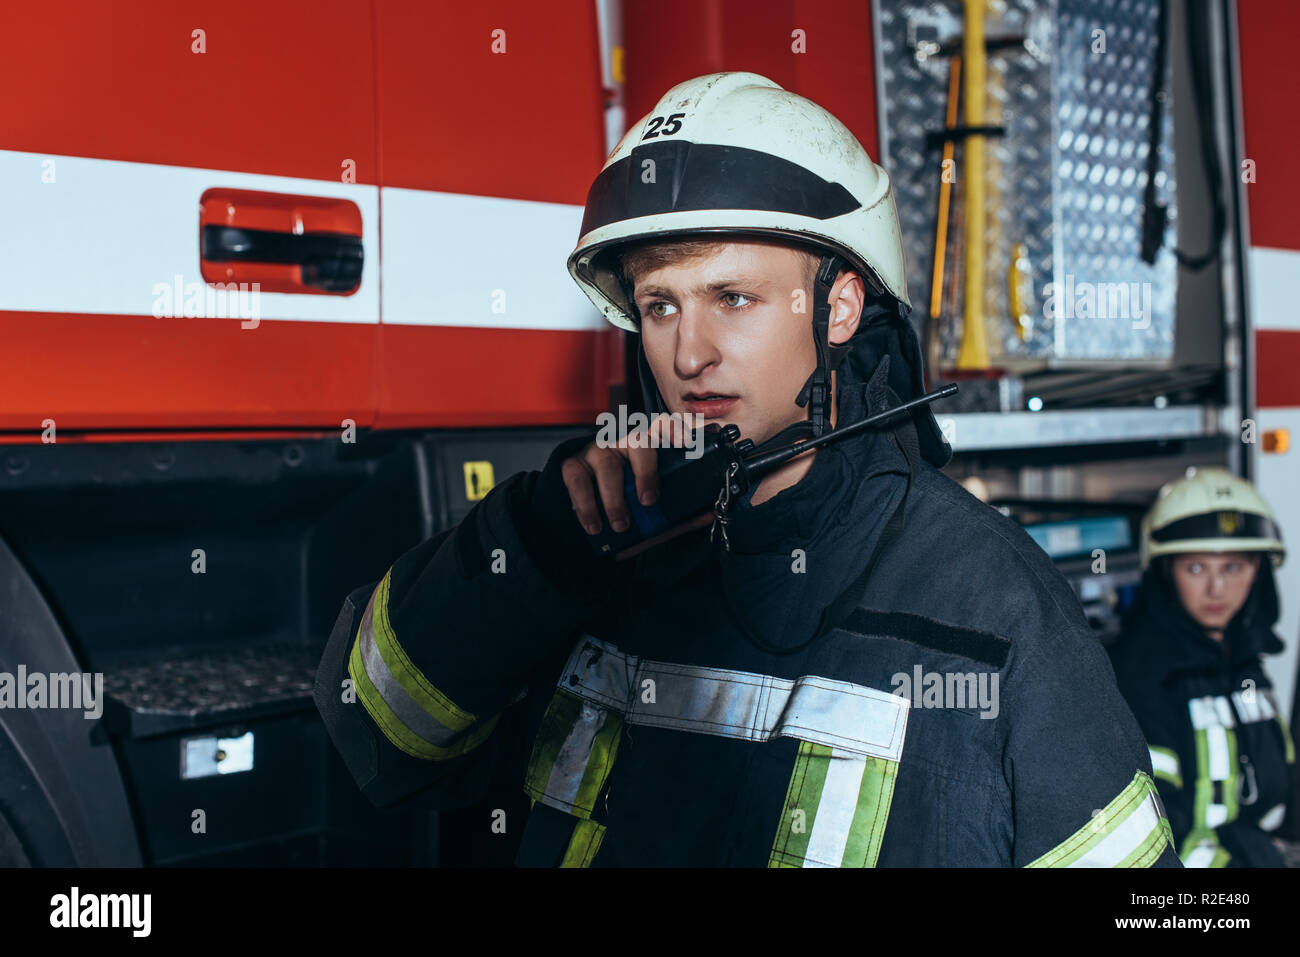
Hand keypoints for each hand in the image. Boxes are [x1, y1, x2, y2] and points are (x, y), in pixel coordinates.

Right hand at [559, 415, 711, 558]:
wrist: (590, 516)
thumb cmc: (628, 505)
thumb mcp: (654, 511)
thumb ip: (678, 514)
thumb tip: (707, 516)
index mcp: (647, 447)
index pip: (662, 428)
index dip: (673, 430)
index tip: (684, 444)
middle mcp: (622, 441)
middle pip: (636, 443)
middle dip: (644, 473)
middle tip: (648, 503)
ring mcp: (596, 450)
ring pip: (607, 464)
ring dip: (614, 498)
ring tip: (620, 525)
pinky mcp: (572, 464)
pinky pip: (577, 480)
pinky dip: (586, 505)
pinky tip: (594, 525)